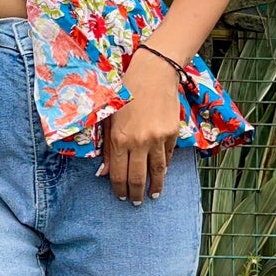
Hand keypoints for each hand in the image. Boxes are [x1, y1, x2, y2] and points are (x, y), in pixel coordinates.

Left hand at [100, 51, 182, 203]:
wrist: (154, 72)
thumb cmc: (126, 92)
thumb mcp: (110, 117)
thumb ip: (107, 147)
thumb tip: (104, 173)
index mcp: (120, 138)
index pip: (118, 174)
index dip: (119, 189)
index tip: (121, 197)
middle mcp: (140, 142)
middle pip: (138, 177)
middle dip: (136, 194)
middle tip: (137, 203)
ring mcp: (158, 139)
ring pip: (158, 171)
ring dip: (155, 186)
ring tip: (153, 195)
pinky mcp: (172, 133)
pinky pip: (168, 156)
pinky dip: (164, 166)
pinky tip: (162, 173)